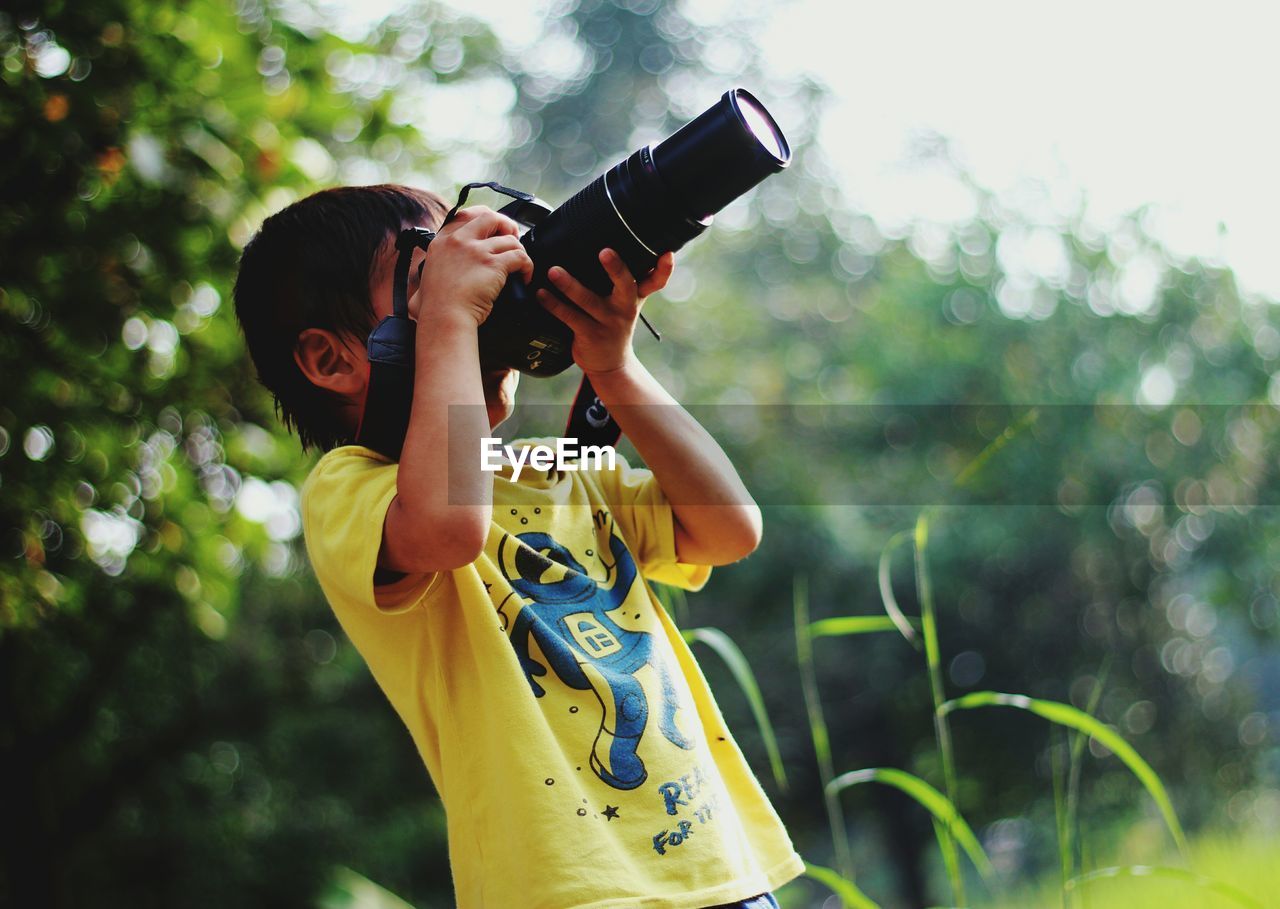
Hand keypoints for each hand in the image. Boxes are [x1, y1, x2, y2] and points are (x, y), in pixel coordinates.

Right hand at [416, 206, 533, 326]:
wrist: (444, 318)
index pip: (466, 215)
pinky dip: (527, 266)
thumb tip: (424, 291)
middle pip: (490, 217)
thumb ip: (430, 276)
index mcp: (441, 242)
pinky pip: (520, 256)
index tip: (493, 229)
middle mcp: (458, 241)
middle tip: (512, 239)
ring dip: (519, 251)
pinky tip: (524, 277)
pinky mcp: (493, 264)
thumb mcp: (424, 281)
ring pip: (509, 239)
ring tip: (519, 266)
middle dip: (506, 225)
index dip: (484, 220)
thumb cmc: (434, 308)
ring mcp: (476, 251)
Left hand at [536, 249, 673, 375]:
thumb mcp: (627, 302)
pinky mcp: (590, 335)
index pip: (656, 281)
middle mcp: (625, 308)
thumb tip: (609, 239)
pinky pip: (569, 317)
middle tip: (605, 251)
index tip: (667, 253)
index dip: (664, 268)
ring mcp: (608, 323)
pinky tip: (540, 294)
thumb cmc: (614, 322)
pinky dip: (553, 304)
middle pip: (626, 285)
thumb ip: (626, 277)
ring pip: (588, 301)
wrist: (611, 364)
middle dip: (617, 268)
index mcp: (635, 297)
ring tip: (553, 271)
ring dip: (569, 285)